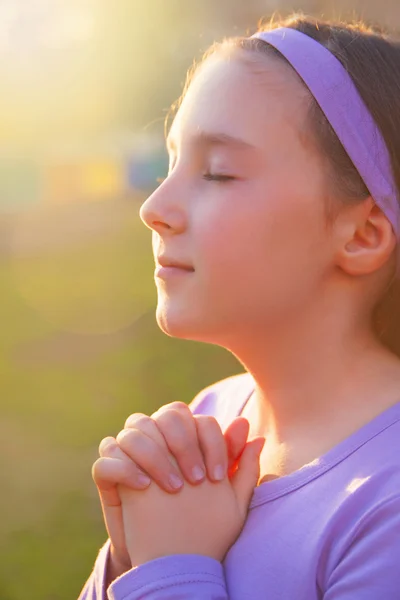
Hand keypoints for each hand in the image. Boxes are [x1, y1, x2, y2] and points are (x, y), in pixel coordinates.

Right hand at [92, 403, 250, 575]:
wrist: (170, 557)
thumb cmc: (201, 521)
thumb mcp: (226, 497)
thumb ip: (239, 464)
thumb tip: (253, 431)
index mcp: (184, 438)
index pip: (195, 418)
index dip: (209, 441)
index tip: (218, 477)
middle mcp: (156, 439)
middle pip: (165, 416)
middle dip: (183, 443)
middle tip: (196, 480)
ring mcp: (129, 454)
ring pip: (133, 430)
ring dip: (154, 455)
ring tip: (173, 487)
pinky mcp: (107, 476)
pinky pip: (106, 459)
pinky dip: (124, 467)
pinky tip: (143, 486)